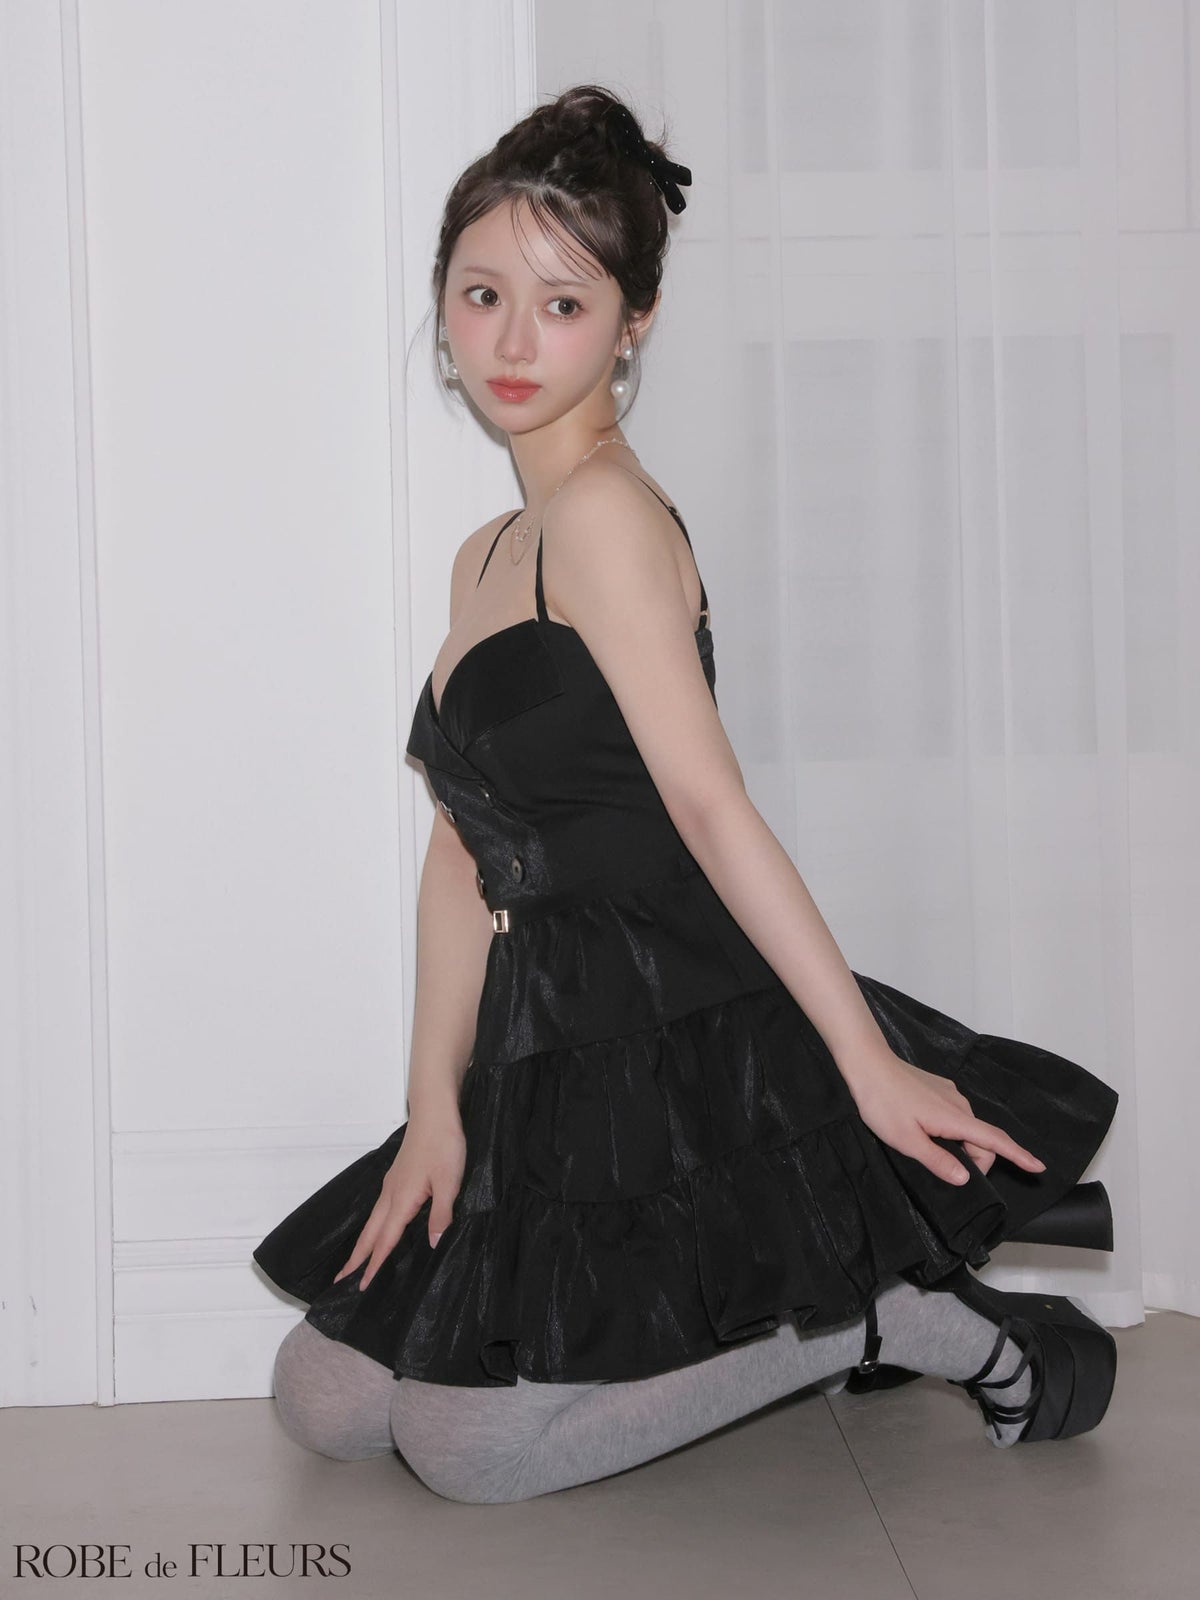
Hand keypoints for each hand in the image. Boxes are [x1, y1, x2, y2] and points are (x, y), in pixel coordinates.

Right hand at [332, 1110, 466, 1290]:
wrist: (435, 1113)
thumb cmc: (444, 1145)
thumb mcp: (450, 1182)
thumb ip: (441, 1215)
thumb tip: (433, 1245)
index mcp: (402, 1199)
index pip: (385, 1240)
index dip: (374, 1265)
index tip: (359, 1286)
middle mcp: (391, 1194)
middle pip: (370, 1233)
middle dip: (356, 1259)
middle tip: (341, 1280)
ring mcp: (392, 1184)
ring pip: (373, 1221)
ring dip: (364, 1243)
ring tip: (356, 1261)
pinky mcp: (397, 1177)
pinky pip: (381, 1209)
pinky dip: (375, 1227)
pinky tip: (380, 1228)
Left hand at [846, 1049, 1046, 1185]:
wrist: (868, 1065)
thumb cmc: (883, 1104)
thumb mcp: (906, 1141)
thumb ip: (937, 1161)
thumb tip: (965, 1178)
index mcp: (955, 1119)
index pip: (994, 1140)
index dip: (1017, 1155)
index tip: (1038, 1166)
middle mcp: (959, 1105)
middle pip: (980, 1140)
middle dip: (973, 1161)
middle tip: (944, 1171)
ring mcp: (950, 1094)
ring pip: (966, 1129)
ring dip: (958, 1146)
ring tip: (926, 1148)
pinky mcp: (939, 1089)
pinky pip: (954, 1116)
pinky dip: (950, 1131)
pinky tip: (925, 1131)